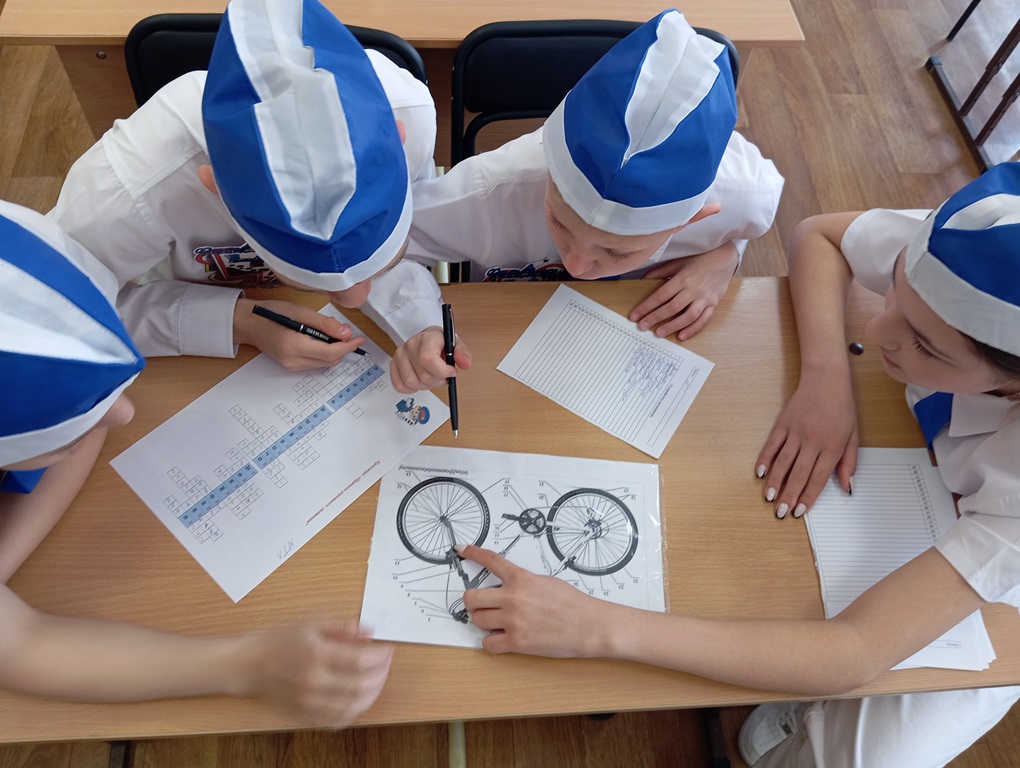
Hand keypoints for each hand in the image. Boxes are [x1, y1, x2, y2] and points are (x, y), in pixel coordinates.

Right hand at [234, 298, 364, 370]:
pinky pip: (315, 363)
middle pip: (330, 361)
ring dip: (334, 351)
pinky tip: (320, 341)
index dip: (348, 346)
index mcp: (293, 345)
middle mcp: (292, 360)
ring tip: (332, 335)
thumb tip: (346, 332)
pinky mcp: (290, 367)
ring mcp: (290, 366)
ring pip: (324, 364)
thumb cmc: (272, 313)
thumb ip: (324, 323)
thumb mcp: (300, 312)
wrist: (249, 323)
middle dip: (342, 348)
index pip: (330, 353)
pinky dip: (323, 354)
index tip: (360, 338)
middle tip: (346, 333)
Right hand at [243, 620, 391, 727]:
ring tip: (378, 679)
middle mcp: (313, 682)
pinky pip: (337, 721)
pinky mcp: (305, 715)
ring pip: (352, 707)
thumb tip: (371, 631)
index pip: (359, 660)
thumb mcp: (311, 623)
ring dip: (372, 694)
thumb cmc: (279, 640)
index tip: (388, 648)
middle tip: (386, 663)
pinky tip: (360, 699)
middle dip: (381, 674)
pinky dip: (354, 711)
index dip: (380, 656)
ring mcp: (309, 702)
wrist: (249, 664)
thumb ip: (343, 627)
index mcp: (315, 655)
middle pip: (359, 685)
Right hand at [390, 327, 472, 393]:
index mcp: (427, 337)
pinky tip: (420, 381)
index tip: (452, 372)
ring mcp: (400, 355)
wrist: (426, 339)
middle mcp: (410, 345)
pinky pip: (400, 386)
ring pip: (411, 382)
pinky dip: (412, 389)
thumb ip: (462, 353)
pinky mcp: (393, 365)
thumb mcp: (455, 344)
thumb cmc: (440, 342)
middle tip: (444, 376)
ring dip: (426, 386)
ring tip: (431, 377)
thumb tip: (465, 364)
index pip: (427, 359)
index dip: (442, 371)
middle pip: (423, 375)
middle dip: (438, 381)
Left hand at [458, 545, 610, 657]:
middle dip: (473, 601)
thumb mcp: (546, 581)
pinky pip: (487, 644)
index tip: (462, 549)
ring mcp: (513, 621)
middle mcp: (513, 598)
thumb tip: (508, 586)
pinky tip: (502, 639)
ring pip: (477, 621)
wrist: (589, 626)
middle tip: (483, 605)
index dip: (472, 553)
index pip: (490, 560)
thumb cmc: (573, 603)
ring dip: (484, 622)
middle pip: (471, 598)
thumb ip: (523, 582)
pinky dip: (492, 643)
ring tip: (499, 623)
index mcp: (521, 579)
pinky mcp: (517, 642)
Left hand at [629, 243, 738, 340]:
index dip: (646, 307)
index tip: (635, 316)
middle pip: (672, 307)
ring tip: (659, 333)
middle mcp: (694, 289)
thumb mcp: (678, 261)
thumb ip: (660, 271)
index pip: (661, 295)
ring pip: (688, 316)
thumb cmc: (700, 259)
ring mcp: (705, 298)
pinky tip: (682, 336)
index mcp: (683, 278)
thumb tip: (642, 280)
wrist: (725, 257)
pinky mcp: (714, 303)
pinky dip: (693, 329)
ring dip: (673, 326)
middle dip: (655, 318)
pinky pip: (704, 319)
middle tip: (643, 327)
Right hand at [755, 375, 858, 518]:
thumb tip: (847, 486)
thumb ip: (849, 462)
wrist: (826, 380)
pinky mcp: (783, 424)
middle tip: (781, 512)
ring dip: (774, 481)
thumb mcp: (854, 435)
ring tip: (768, 497)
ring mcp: (796, 432)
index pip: (818, 478)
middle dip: (789, 495)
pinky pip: (772, 445)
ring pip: (783, 462)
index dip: (808, 496)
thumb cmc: (842, 407)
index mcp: (832, 446)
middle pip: (798, 474)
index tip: (800, 511)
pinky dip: (764, 459)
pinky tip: (759, 472)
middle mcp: (812, 441)